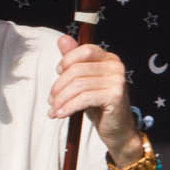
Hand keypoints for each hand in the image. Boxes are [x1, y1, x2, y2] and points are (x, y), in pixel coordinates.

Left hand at [53, 33, 143, 162]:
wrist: (117, 130)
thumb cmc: (99, 105)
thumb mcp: (84, 82)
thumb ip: (74, 62)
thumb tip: (62, 39)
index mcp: (109, 59)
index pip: (84, 51)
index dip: (67, 61)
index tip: (58, 74)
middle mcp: (115, 66)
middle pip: (77, 69)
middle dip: (59, 86)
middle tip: (51, 100)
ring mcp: (117, 80)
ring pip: (78, 85)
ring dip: (61, 99)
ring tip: (54, 110)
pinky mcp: (115, 96)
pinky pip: (84, 98)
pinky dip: (69, 107)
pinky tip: (61, 114)